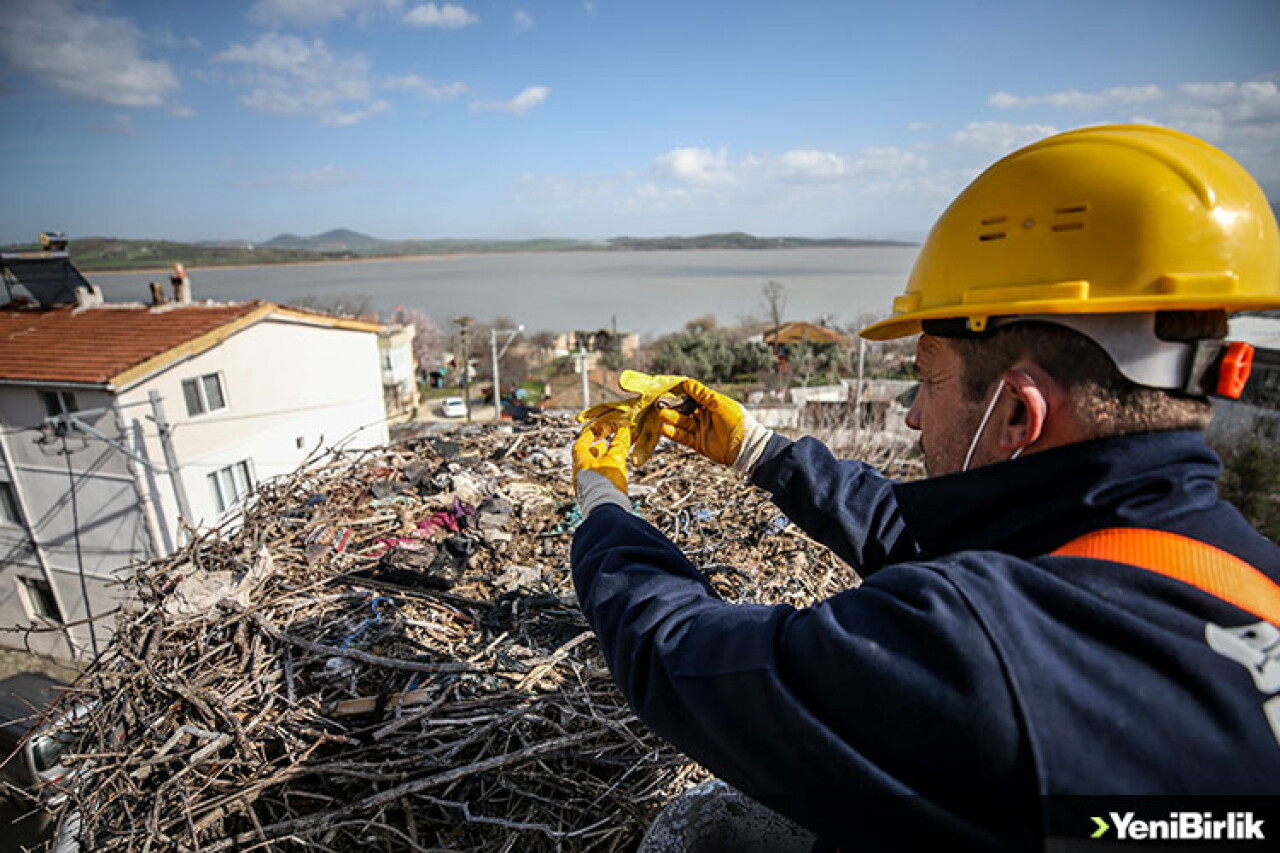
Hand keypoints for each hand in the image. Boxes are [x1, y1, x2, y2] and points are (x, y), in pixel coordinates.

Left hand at [572, 416, 631, 516]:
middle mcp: (578, 476)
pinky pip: (594, 481)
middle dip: (594, 451)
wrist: (604, 512)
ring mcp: (583, 488)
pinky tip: (612, 476)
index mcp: (580, 464)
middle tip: (603, 445)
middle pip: (584, 459)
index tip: (594, 431)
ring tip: (611, 459)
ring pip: (590, 470)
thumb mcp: (615, 460)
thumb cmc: (607, 483)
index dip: (587, 436)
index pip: (579, 445)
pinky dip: (602, 474)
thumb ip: (619, 445)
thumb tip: (623, 431)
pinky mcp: (591, 498)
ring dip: (600, 463)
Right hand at [658, 379, 772, 472]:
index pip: (692, 396)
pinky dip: (674, 433)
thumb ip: (702, 394)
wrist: (744, 448)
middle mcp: (704, 416)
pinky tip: (665, 429)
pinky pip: (683, 437)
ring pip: (682, 423)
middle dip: (672, 406)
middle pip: (684, 409)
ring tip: (661, 415)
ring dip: (671, 419)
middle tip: (660, 403)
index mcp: (711, 404)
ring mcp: (700, 429)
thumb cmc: (736, 422)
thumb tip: (687, 382)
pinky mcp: (697, 443)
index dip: (680, 393)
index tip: (668, 389)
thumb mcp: (719, 404)